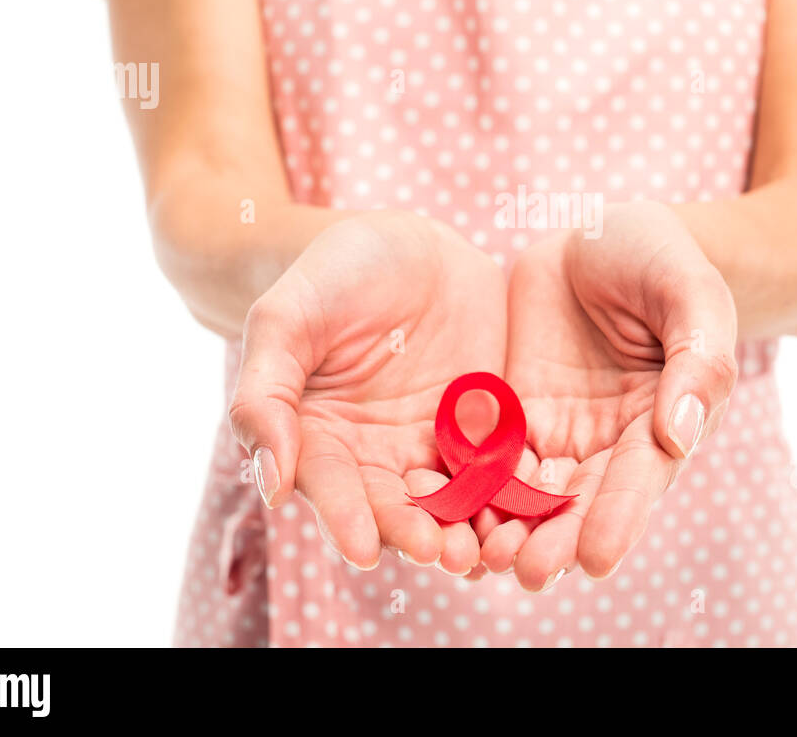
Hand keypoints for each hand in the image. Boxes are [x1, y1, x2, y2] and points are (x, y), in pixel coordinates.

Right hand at [229, 211, 505, 573]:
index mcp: (321, 440)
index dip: (346, 520)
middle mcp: (378, 455)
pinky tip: (530, 510)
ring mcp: (436, 444)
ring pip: (453, 502)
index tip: (362, 552)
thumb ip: (265, 396)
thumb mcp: (285, 320)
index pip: (332, 489)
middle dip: (415, 535)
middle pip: (397, 508)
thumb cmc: (330, 274)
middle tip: (437, 553)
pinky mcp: (488, 427)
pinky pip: (502, 466)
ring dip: (468, 530)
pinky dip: (513, 492)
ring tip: (483, 551)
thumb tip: (273, 485)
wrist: (405, 242)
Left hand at [478, 201, 738, 588]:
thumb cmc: (663, 256)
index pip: (639, 480)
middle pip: (579, 502)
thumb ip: (697, 361)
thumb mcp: (690, 294)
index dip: (620, 520)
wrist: (601, 231)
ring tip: (476, 557)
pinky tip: (432, 500)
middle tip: (526, 572)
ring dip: (503, 526)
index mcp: (661, 421)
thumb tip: (681, 434)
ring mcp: (555, 428)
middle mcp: (607, 440)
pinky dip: (461, 481)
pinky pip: (482, 452)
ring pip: (526, 491)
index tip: (597, 559)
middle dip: (554, 540)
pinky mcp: (508, 410)